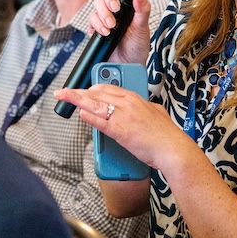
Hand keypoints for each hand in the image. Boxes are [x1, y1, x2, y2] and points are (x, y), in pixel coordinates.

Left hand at [55, 84, 190, 170]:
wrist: (173, 149)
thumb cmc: (167, 134)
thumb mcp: (157, 112)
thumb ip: (147, 107)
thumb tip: (144, 107)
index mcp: (135, 98)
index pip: (108, 88)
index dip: (92, 88)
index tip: (82, 89)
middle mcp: (128, 104)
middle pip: (98, 93)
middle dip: (78, 92)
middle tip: (64, 92)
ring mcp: (124, 117)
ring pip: (95, 104)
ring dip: (76, 99)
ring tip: (63, 96)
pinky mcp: (121, 132)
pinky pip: (101, 122)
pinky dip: (89, 117)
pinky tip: (80, 113)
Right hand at [89, 0, 152, 64]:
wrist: (127, 65)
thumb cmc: (137, 46)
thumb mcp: (142, 28)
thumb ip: (142, 10)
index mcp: (130, 2)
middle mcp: (117, 6)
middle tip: (116, 9)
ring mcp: (106, 15)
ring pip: (97, 3)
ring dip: (103, 14)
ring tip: (112, 26)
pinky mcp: (97, 26)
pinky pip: (92, 19)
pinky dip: (97, 25)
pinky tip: (105, 32)